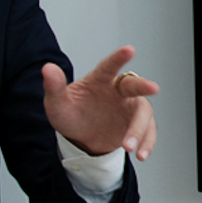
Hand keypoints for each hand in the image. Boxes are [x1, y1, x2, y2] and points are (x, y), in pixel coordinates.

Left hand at [42, 46, 158, 160]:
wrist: (78, 139)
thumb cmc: (69, 115)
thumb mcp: (57, 104)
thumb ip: (54, 87)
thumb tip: (48, 68)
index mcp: (98, 81)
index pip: (108, 67)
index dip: (118, 58)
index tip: (129, 49)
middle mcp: (117, 91)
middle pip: (133, 85)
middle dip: (143, 85)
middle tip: (153, 87)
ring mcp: (129, 107)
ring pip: (142, 112)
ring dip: (139, 129)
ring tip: (127, 147)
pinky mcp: (136, 124)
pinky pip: (148, 131)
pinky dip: (147, 142)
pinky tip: (141, 153)